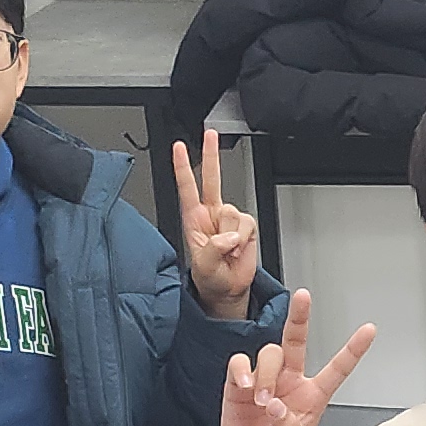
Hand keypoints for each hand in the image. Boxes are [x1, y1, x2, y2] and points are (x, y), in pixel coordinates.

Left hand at [175, 130, 260, 309]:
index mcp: (193, 219)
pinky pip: (247, 224)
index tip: (178, 147)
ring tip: (228, 252)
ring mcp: (229, 220)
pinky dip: (244, 239)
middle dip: (211, 155)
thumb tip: (227, 235)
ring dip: (232, 236)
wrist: (228, 290)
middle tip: (210, 135)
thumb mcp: (202, 266)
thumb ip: (212, 248)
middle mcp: (211, 215)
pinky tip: (238, 249)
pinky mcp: (246, 227)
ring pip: (233, 212)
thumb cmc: (210, 279)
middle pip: (212, 179)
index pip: (187, 188)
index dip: (182, 167)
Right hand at [214, 287, 376, 425]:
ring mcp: (265, 381)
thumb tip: (277, 408)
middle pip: (295, 341)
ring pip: (269, 354)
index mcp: (313, 397)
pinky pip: (240, 363)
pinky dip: (242, 370)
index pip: (337, 369)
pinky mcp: (239, 387)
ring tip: (263, 400)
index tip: (370, 330)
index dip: (353, 350)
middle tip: (303, 296)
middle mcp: (290, 383)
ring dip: (266, 373)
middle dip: (299, 317)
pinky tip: (245, 387)